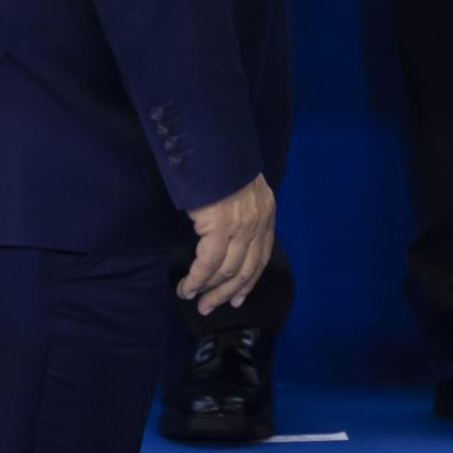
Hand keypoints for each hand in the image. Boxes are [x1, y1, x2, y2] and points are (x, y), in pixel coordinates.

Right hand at [179, 174, 275, 316]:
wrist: (212, 145)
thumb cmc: (222, 165)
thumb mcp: (243, 189)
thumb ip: (243, 212)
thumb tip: (229, 240)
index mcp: (266, 212)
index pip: (262, 257)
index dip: (249, 282)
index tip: (237, 300)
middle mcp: (259, 222)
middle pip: (246, 270)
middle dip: (227, 293)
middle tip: (209, 308)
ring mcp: (241, 225)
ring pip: (227, 271)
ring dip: (209, 290)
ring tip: (193, 299)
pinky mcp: (220, 226)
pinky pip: (208, 264)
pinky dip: (196, 280)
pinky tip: (187, 287)